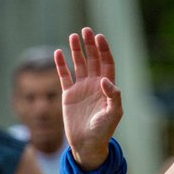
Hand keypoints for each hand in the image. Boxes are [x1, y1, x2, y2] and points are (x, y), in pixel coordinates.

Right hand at [56, 27, 123, 169]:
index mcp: (108, 87)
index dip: (104, 50)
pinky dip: (61, 65)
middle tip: (86, 30)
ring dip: (76, 50)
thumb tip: (104, 79)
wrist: (87, 144)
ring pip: (78, 64)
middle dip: (90, 45)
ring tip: (73, 36)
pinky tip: (59, 53)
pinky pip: (64, 76)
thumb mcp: (113, 113)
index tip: (100, 38)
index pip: (107, 63)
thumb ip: (113, 96)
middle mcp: (95, 84)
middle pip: (93, 59)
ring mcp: (81, 88)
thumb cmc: (104, 130)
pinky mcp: (68, 95)